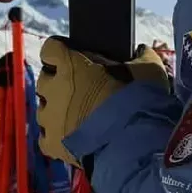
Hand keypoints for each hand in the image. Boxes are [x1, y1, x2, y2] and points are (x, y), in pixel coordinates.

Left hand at [37, 37, 169, 166]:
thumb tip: (139, 51)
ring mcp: (49, 117)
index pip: (50, 48)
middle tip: (80, 90)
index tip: (70, 57)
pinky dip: (56, 138)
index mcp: (70, 64)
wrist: (134, 144)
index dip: (60, 52)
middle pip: (45, 79)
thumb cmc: (138, 100)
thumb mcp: (147, 70)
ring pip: (44, 109)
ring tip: (79, 117)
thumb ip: (139, 56)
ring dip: (57, 110)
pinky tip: (73, 139)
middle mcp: (53, 88)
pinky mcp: (52, 144)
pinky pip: (46, 137)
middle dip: (58, 82)